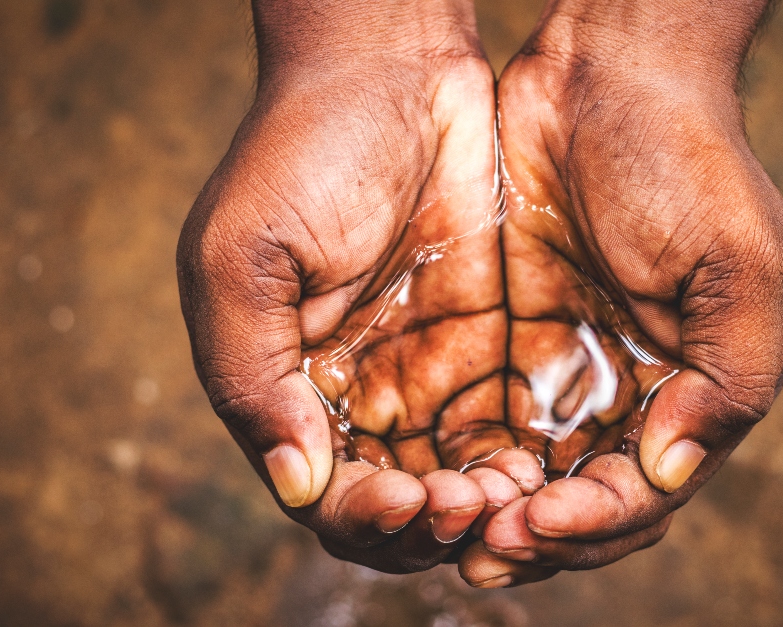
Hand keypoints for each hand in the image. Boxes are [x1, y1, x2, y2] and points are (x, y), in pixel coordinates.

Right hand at [176, 0, 540, 572]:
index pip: (324, 494)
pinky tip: (541, 460)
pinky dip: (522, 458)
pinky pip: (507, 424)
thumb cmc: (302, 150)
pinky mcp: (488, 340)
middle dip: (431, 525)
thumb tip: (297, 486)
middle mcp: (358, 391)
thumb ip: (252, 378)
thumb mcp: (241, 258)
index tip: (406, 500)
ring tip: (512, 493)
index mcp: (289, 386)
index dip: (364, 519)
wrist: (394, 65)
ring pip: (457, 479)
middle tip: (471, 506)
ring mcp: (426, 368)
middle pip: (397, 505)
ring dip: (483, 507)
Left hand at [460, 0, 782, 585]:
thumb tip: (668, 473)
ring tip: (445, 522)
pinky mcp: (501, 340)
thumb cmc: (688, 162)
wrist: (605, 74)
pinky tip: (422, 471)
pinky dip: (453, 455)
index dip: (596, 523)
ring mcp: (559, 370)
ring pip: (522, 475)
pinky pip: (474, 419)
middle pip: (578, 504)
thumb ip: (731, 380)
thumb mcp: (743, 264)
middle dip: (535, 536)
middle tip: (482, 547)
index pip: (643, 495)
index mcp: (690, 395)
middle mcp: (624, 397)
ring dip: (487, 511)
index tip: (541, 520)